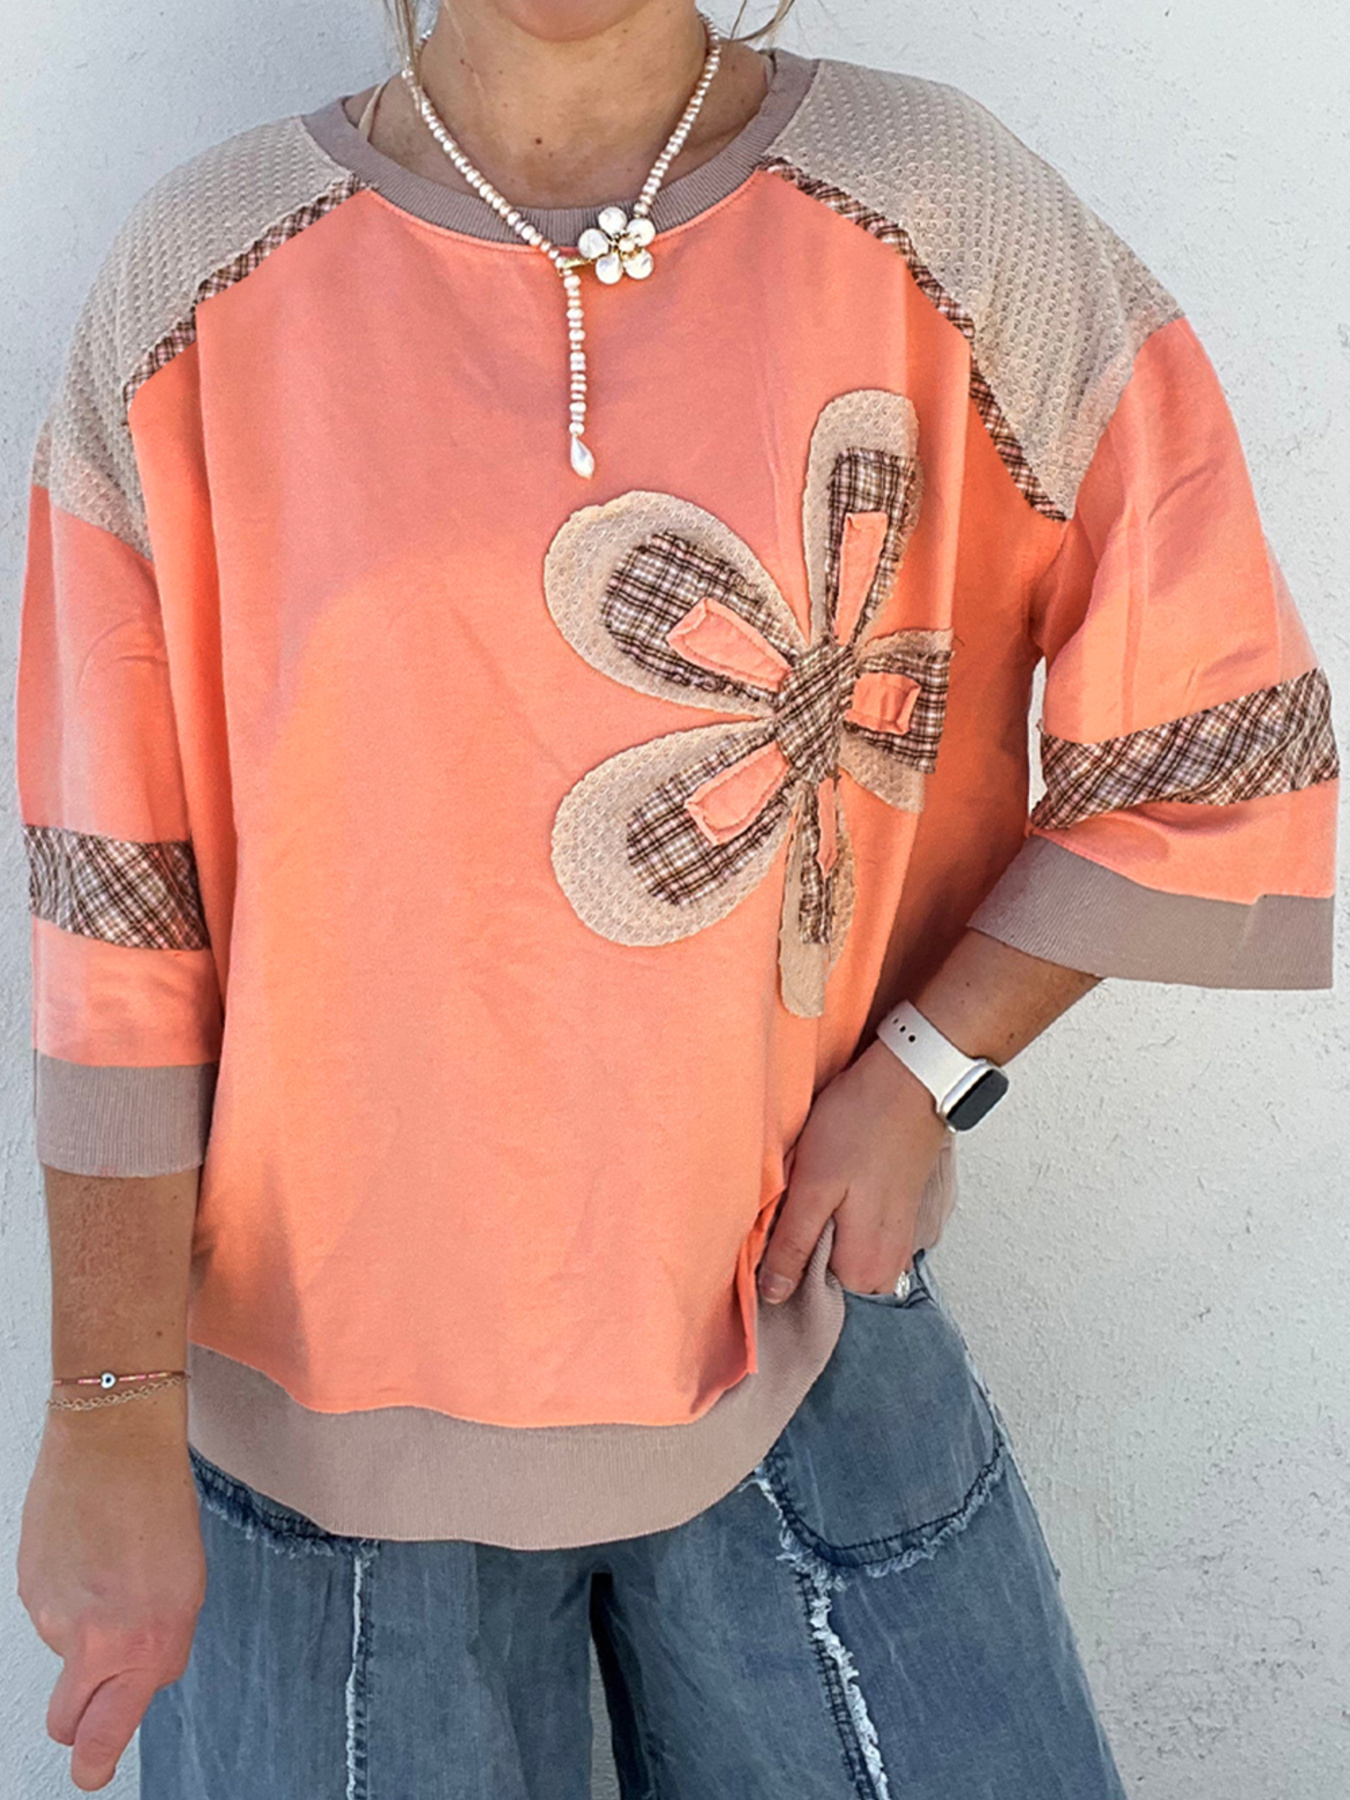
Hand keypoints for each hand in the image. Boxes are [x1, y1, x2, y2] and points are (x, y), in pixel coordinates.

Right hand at [16, 1394, 205, 1791]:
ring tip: (114, 1572)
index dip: (94, 1762)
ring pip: (64, 1655)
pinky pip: (50, 1615)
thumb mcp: (186, 1585)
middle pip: (67, 1721)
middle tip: (102, 1683)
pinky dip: (68, 1597)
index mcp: (147, 1644)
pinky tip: (90, 1555)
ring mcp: (53, 1619)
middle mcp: (95, 1642)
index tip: (94, 1771)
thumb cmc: (159, 1500)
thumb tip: (137, 1678)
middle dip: (82, 1716)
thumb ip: (159, 1645)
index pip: (104, 1737)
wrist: (112, 1442)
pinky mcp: (27, 1591)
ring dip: (85, 1631)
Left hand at [758, 1039, 950, 1301]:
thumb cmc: (861, 1124)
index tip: (770, 1240)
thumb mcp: (813, 1184)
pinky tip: (833, 1189)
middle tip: (796, 1206)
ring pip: (840, 1257)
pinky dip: (839, 1221)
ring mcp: (896, 1244)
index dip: (781, 1271)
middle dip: (802, 1251)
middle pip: (826, 1280)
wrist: (910, 1081)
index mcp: (865, 1268)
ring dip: (820, 1234)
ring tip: (815, 1194)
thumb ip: (793, 1244)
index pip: (808, 1299)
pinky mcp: (897, 1220)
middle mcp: (888, 1267)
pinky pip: (857, 1239)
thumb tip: (772, 1294)